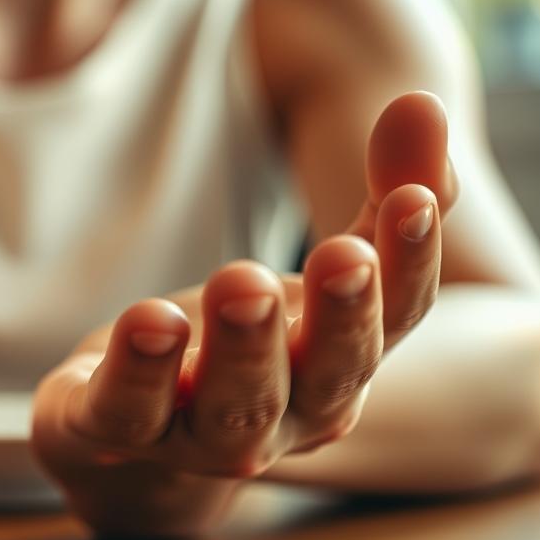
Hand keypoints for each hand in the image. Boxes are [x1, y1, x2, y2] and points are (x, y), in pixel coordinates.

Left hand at [32, 92, 458, 484]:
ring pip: (232, 406)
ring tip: (240, 279)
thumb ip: (378, 192)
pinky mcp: (117, 431)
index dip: (412, 263)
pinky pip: (128, 410)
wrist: (139, 429)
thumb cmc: (250, 339)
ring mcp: (201, 436)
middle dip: (339, 317)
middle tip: (343, 257)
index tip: (415, 200)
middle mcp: (287, 416)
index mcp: (343, 367)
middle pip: (326, 375)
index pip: (397, 320)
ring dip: (241, 347)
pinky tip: (148, 319)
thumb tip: (423, 103)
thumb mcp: (316, 267)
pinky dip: (138, 371)